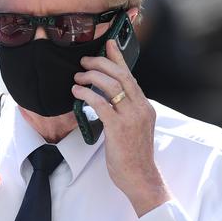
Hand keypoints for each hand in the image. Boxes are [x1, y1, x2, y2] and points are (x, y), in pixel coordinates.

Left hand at [72, 40, 169, 216]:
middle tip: (83, 62)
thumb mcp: (133, 127)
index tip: (107, 43)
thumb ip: (124, 110)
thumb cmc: (133, 154)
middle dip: (100, 63)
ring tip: (77, 78)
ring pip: (111, 85)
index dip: (118, 57)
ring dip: (91, 77)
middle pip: (121, 75)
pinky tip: (77, 92)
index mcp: (144, 106)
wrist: (141, 177)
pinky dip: (87, 94)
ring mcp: (131, 117)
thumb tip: (106, 96)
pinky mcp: (119, 128)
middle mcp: (140, 108)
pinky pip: (101, 103)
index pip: (130, 75)